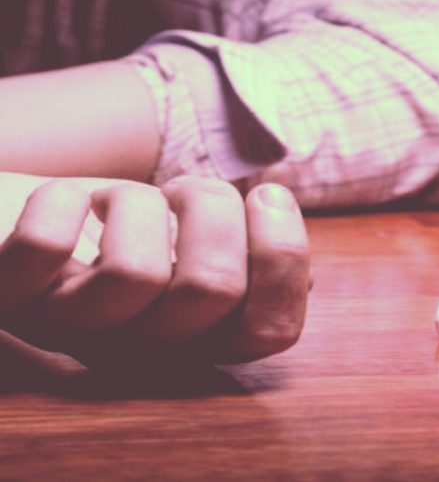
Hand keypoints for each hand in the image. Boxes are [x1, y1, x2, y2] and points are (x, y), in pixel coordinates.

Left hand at [0, 173, 310, 367]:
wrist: (16, 218)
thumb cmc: (115, 228)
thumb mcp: (189, 243)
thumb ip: (246, 260)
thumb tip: (308, 282)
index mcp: (193, 337)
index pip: (269, 330)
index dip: (284, 257)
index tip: (269, 195)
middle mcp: (135, 347)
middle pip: (211, 289)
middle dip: (214, 210)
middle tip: (188, 192)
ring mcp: (65, 325)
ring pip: (134, 273)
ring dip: (142, 202)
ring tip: (129, 200)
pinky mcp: (6, 291)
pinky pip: (44, 246)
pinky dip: (63, 199)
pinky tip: (68, 202)